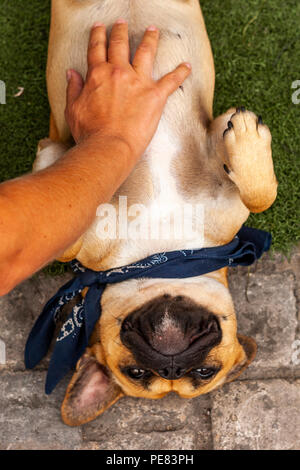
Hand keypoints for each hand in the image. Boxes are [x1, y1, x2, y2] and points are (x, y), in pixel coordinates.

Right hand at [65, 19, 190, 160]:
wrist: (109, 146)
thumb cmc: (90, 132)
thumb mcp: (73, 109)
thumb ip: (73, 89)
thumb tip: (71, 74)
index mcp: (97, 74)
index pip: (97, 49)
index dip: (98, 36)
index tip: (100, 28)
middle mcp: (119, 72)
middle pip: (120, 45)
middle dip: (121, 31)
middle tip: (122, 23)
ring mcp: (138, 82)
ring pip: (146, 52)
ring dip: (150, 39)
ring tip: (153, 30)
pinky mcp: (155, 95)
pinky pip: (172, 80)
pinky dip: (181, 72)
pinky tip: (187, 65)